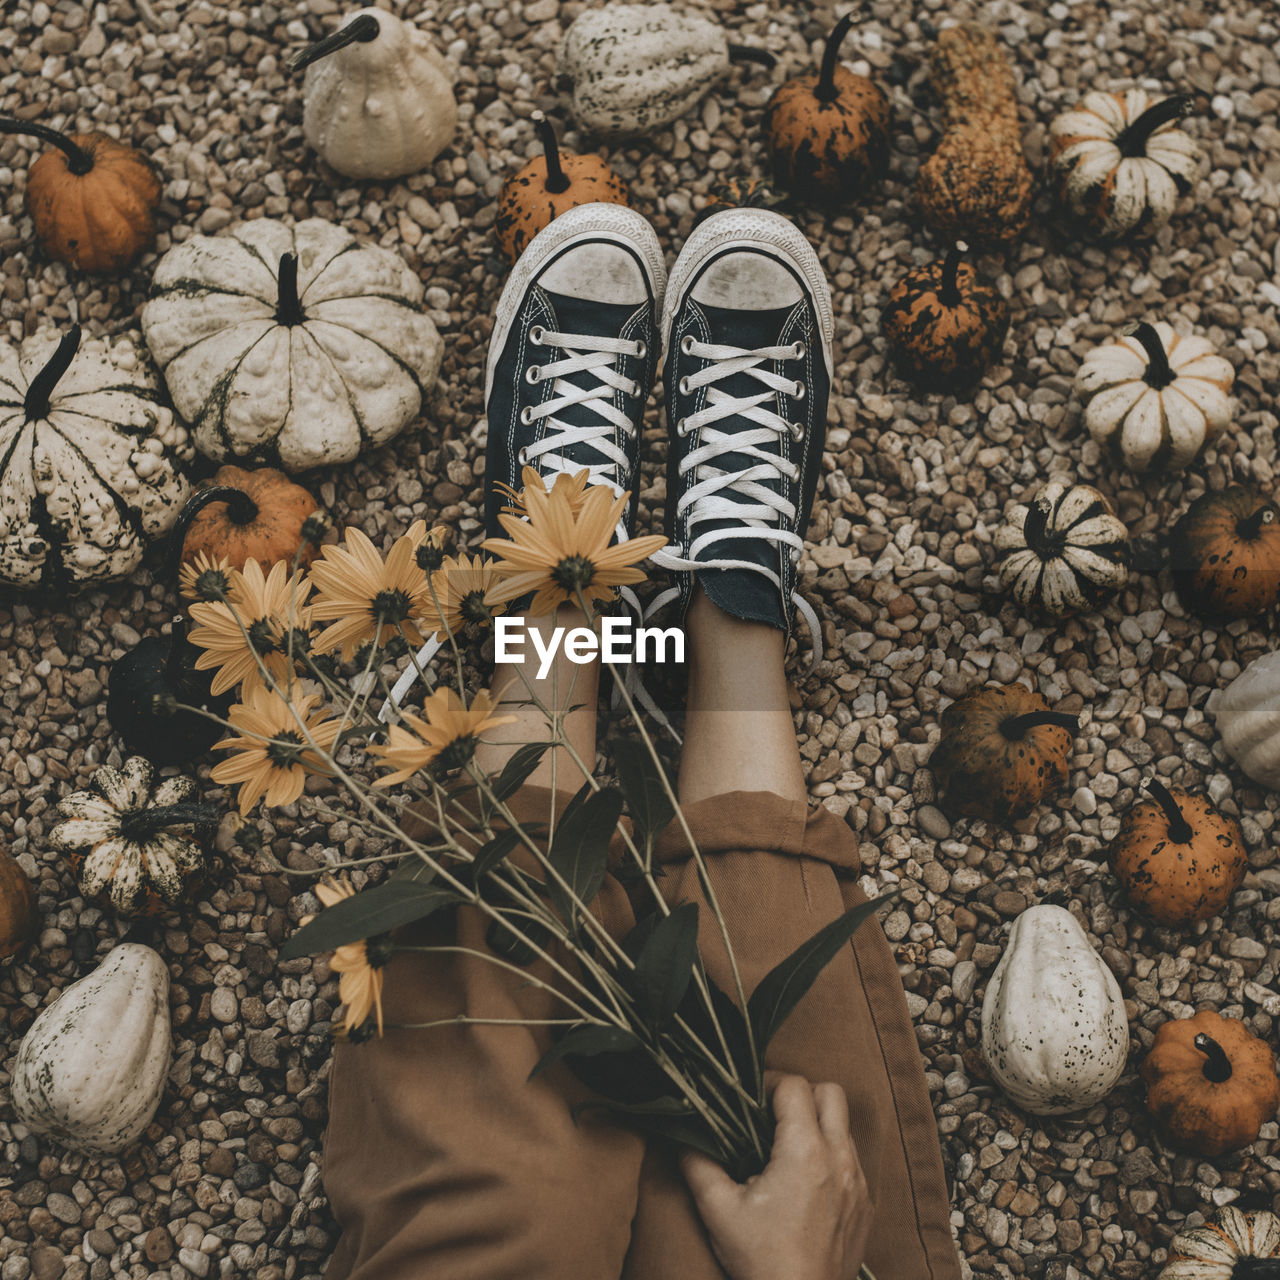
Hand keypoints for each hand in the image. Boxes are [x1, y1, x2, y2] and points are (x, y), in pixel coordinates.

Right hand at [680, 1074, 870, 1279]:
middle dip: (802, 1093)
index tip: (751, 1098)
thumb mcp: (719, 1211)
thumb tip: (683, 1136)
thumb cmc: (763, 1262)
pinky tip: (805, 1180)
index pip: (795, 1086)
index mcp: (804, 1152)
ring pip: (844, 1127)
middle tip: (772, 1114)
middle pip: (831, 1093)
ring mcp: (857, 1183)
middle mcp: (839, 1160)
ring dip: (818, 1124)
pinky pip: (852, 1161)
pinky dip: (831, 1156)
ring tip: (786, 1147)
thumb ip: (697, 1164)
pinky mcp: (865, 1205)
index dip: (770, 1082)